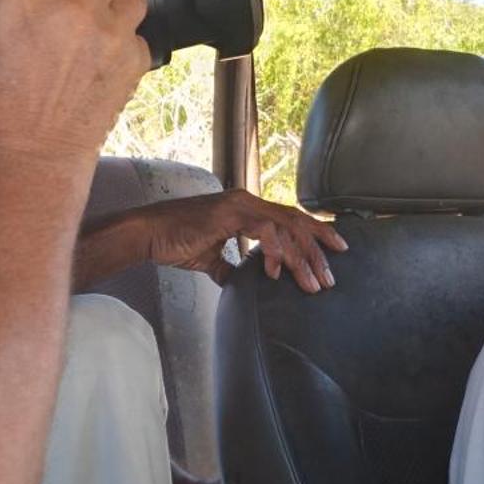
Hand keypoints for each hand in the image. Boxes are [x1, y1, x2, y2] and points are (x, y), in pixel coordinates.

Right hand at [138, 190, 348, 293]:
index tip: (335, 252)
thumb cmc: (175, 242)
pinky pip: (264, 231)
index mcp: (246, 208)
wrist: (148, 235)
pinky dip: (275, 252)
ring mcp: (239, 205)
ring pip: (286, 227)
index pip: (290, 219)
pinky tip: (276, 272)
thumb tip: (243, 283)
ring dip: (302, 258)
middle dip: (318, 250)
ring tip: (311, 282)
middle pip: (296, 221)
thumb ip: (231, 267)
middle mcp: (248, 201)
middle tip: (330, 277)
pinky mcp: (229, 214)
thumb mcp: (211, 258)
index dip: (316, 234)